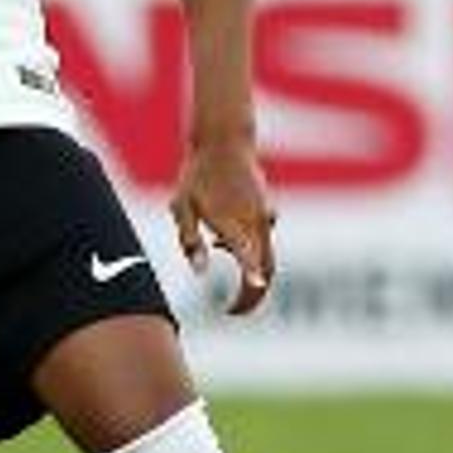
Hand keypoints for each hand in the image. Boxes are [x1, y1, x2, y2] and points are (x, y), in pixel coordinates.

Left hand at [170, 130, 275, 315]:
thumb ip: (190, 240)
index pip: (249, 264)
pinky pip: (265, 243)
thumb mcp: (183, 206)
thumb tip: (200, 274)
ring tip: (219, 265)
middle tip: (232, 311)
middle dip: (252, 297)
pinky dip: (251, 254)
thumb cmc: (197, 175)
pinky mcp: (266, 213)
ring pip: (269, 260)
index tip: (236, 310)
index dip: (248, 290)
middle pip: (267, 271)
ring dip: (252, 276)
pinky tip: (225, 241)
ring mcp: (264, 219)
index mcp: (233, 224)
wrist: (224, 141)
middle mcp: (255, 225)